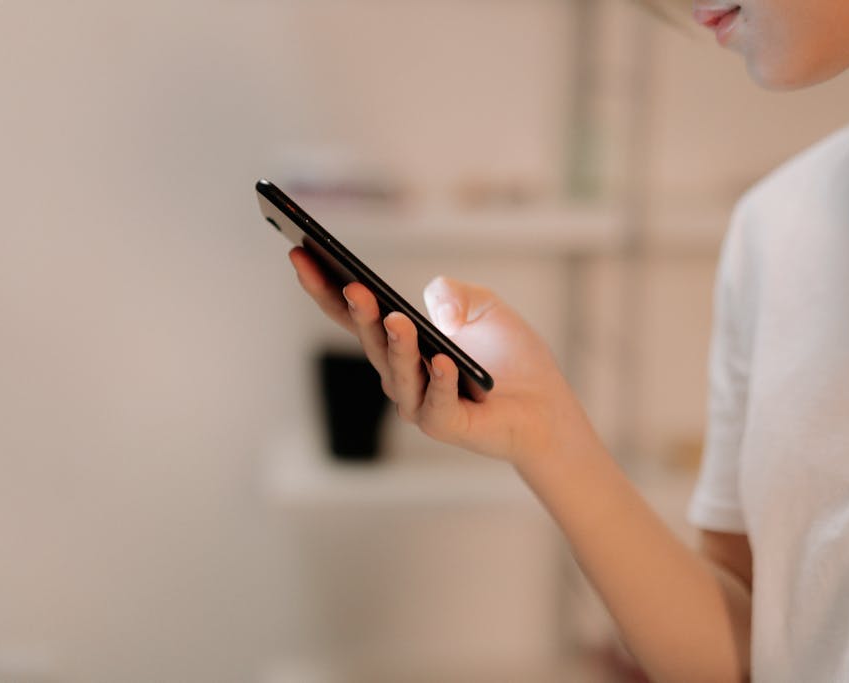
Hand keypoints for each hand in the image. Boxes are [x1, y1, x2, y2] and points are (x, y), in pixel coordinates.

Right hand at [288, 246, 597, 465]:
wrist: (547, 406)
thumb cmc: (510, 358)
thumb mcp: (483, 306)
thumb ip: (454, 293)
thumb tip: (434, 304)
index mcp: (399, 343)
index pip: (352, 313)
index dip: (325, 286)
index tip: (300, 253)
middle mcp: (400, 375)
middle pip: (370, 340)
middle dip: (358, 312)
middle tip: (351, 284)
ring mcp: (419, 404)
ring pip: (398, 372)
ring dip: (395, 345)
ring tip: (394, 316)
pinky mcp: (448, 426)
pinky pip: (436, 405)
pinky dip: (438, 383)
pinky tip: (442, 360)